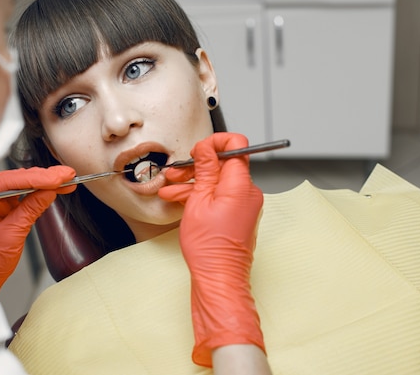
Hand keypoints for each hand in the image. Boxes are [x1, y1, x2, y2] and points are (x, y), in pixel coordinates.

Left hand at [0, 166, 75, 293]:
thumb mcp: (12, 236)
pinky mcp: (0, 206)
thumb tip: (48, 192)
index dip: (34, 178)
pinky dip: (38, 190)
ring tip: (65, 180)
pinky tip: (53, 187)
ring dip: (43, 181)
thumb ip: (30, 210)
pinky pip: (20, 193)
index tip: (56, 178)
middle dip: (42, 177)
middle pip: (14, 179)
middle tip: (66, 175)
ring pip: (19, 183)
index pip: (6, 182)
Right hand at [158, 133, 264, 366]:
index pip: (237, 145)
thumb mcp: (198, 200)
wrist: (218, 278)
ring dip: (195, 181)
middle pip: (225, 163)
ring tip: (171, 188)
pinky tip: (180, 199)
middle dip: (198, 164)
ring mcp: (245, 204)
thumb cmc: (209, 247)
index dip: (215, 142)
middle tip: (178, 171)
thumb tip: (206, 147)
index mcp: (240, 185)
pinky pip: (221, 195)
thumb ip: (205, 169)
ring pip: (219, 180)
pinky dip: (202, 194)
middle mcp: (248, 192)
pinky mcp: (239, 214)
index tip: (198, 149)